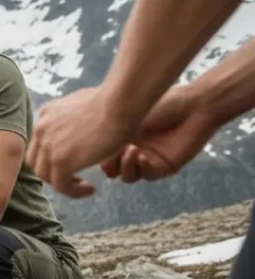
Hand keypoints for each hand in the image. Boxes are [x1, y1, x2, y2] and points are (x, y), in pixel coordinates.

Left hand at [26, 86, 139, 197]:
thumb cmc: (114, 101)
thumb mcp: (85, 105)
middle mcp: (41, 128)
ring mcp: (48, 146)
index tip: (73, 161)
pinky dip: (74, 191)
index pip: (40, 142)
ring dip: (64, 183)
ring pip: (46, 176)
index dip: (52, 156)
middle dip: (53, 172)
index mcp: (46, 114)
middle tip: (75, 176)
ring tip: (84, 185)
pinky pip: (61, 186)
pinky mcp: (60, 161)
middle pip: (37, 160)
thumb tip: (83, 125)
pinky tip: (90, 189)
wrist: (120, 103)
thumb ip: (75, 118)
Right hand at [99, 84, 217, 182]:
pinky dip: (140, 168)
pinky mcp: (163, 168)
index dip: (97, 153)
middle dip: (109, 163)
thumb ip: (110, 125)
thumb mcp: (129, 112)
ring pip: (127, 176)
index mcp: (123, 136)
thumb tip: (85, 133)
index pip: (102, 154)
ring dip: (125, 166)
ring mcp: (148, 160)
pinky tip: (142, 156)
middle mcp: (133, 149)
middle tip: (111, 151)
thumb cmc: (162, 103)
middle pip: (112, 169)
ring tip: (131, 150)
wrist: (193, 106)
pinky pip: (144, 176)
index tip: (97, 144)